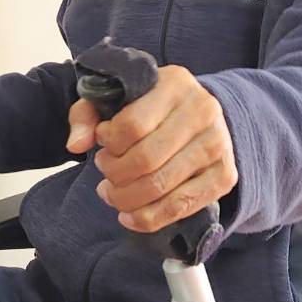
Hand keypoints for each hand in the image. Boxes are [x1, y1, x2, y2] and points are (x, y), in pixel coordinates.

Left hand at [66, 65, 237, 233]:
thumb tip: (76, 144)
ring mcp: (218, 144)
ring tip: (112, 194)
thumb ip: (87, 114)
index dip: (108, 143)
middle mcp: (204, 110)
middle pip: (146, 159)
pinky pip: (181, 207)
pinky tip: (129, 216)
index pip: (132, 125)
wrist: (199, 115)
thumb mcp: (116, 97)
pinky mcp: (225, 175)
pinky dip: (149, 218)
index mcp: (176, 83)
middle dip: (114, 174)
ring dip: (126, 199)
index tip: (102, 143)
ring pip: (161, 186)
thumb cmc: (151, 107)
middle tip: (104, 173)